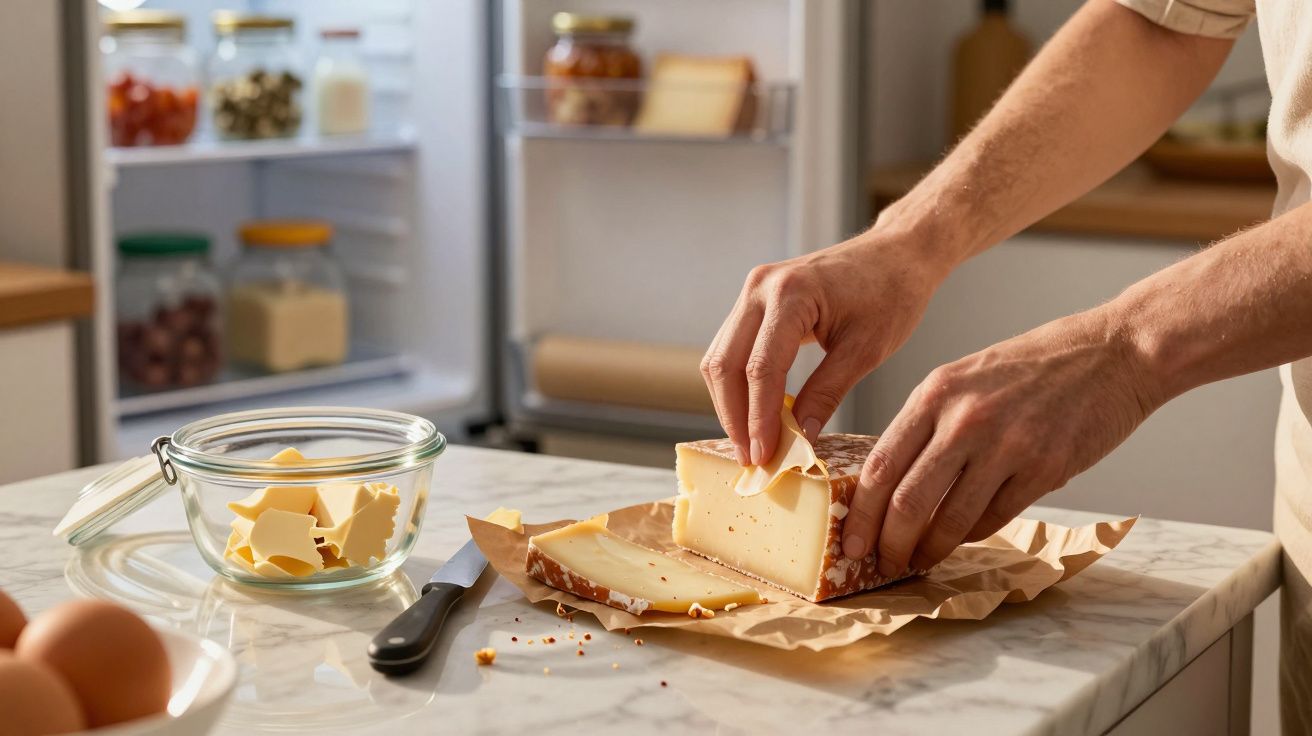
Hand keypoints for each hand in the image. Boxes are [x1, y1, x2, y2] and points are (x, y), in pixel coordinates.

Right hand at [701, 232, 947, 465]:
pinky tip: (754, 413)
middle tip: (751, 459)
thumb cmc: (891, 294)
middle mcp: (760, 287)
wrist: (896, 254)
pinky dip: (739, 384)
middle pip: (725, 364)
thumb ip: (827, 394)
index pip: (761, 369)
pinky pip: (733, 348)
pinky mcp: (754, 301)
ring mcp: (752, 290)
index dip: (757, 419)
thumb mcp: (866, 350)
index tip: (763, 457)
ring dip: (731, 404)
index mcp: (792, 294)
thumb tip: (800, 440)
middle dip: (734, 417)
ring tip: (751, 443)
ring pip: (721, 358)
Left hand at [841, 310, 1162, 575]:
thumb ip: (929, 422)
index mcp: (935, 392)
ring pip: (949, 519)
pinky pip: (993, 518)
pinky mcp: (1044, 469)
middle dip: (888, 543)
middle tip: (881, 563)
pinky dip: (971, 536)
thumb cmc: (1035, 365)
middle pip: (906, 500)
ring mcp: (1006, 445)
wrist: (1114, 351)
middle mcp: (963, 419)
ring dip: (929, 550)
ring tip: (920, 562)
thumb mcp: (965, 376)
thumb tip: (892, 479)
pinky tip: (961, 540)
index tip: (849, 541)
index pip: (879, 465)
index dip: (858, 513)